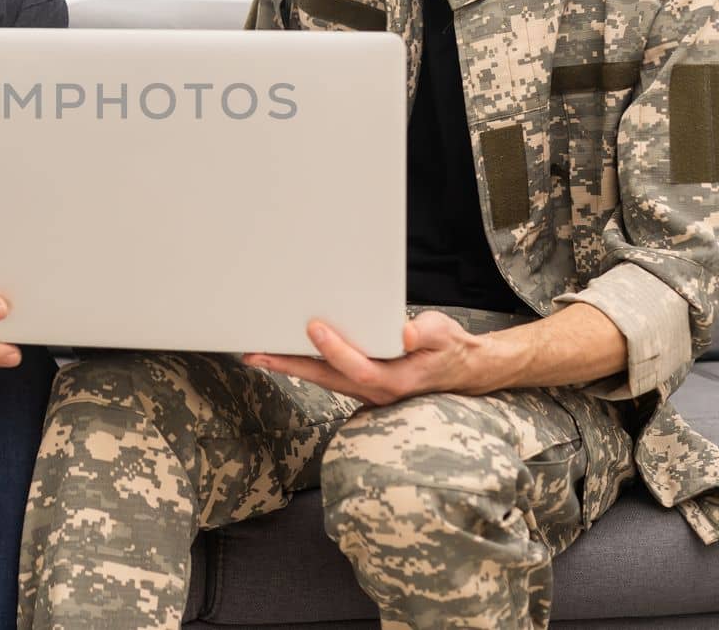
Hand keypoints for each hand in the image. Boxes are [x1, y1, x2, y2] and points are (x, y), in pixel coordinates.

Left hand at [244, 311, 492, 405]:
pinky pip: (329, 376)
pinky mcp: (362, 384)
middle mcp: (377, 391)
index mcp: (396, 380)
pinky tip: (285, 354)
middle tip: (255, 354)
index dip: (334, 349)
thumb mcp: (444, 334)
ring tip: (257, 354)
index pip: (357, 367)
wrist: (463, 371)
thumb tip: (402, 331)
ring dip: (290, 367)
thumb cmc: (450, 348)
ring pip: (323, 379)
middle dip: (289, 365)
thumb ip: (423, 332)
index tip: (313, 326)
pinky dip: (305, 365)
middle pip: (326, 378)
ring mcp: (367, 391)